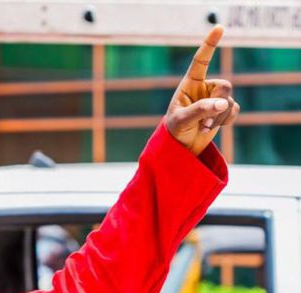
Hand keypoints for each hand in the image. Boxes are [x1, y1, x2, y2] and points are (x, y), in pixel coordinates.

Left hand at [165, 25, 239, 155]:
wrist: (181, 147)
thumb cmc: (175, 131)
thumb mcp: (181, 120)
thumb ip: (200, 110)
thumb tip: (222, 103)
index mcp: (190, 84)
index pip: (201, 61)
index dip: (209, 44)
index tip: (218, 28)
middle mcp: (204, 88)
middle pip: (224, 85)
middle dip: (219, 103)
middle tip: (205, 121)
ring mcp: (215, 99)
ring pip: (229, 100)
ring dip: (219, 117)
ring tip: (204, 127)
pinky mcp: (223, 110)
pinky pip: (235, 110)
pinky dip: (226, 120)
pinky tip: (213, 127)